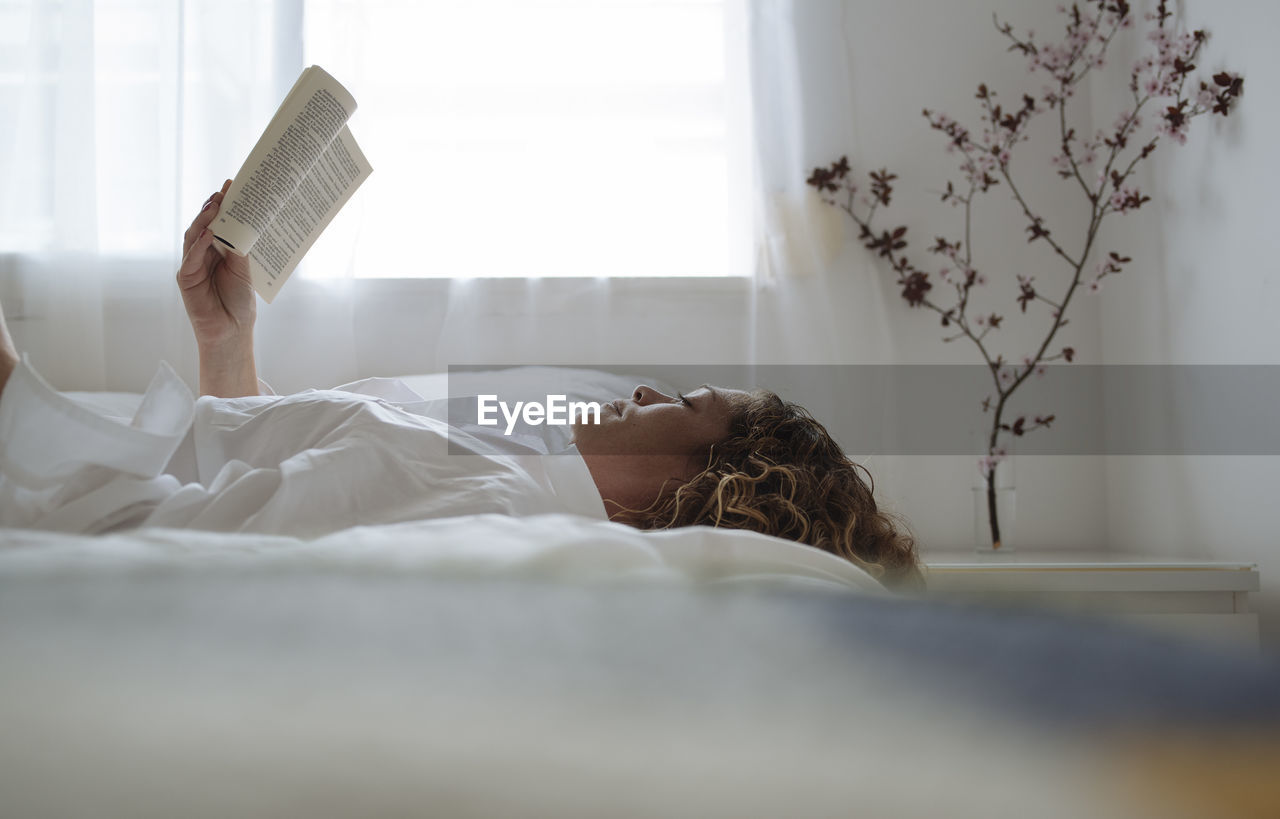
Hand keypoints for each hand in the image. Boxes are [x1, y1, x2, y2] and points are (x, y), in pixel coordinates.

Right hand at [177, 180, 255, 348]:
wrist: (232, 330)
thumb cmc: (239, 301)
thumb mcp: (244, 270)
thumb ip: (239, 248)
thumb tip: (243, 223)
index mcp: (219, 250)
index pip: (220, 223)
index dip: (225, 205)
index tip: (234, 186)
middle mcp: (204, 253)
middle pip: (205, 225)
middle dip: (214, 207)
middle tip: (224, 191)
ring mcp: (193, 264)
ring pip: (194, 236)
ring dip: (204, 220)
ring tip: (216, 205)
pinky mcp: (186, 277)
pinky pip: (191, 257)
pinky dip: (199, 243)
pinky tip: (208, 232)